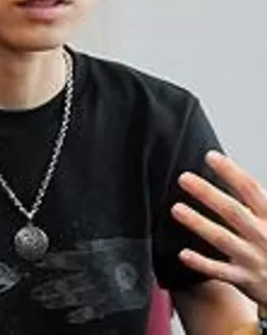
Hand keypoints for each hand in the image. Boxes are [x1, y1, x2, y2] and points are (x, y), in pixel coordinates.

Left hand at [171, 150, 266, 305]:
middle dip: (207, 193)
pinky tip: (183, 254)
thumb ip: (255, 198)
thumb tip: (230, 169)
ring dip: (198, 224)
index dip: (231, 171)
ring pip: (222, 239)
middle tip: (183, 178)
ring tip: (176, 209)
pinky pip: (220, 271)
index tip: (211, 156)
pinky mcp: (245, 278)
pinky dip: (202, 264)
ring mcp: (253, 257)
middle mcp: (263, 235)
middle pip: (232, 211)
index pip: (250, 188)